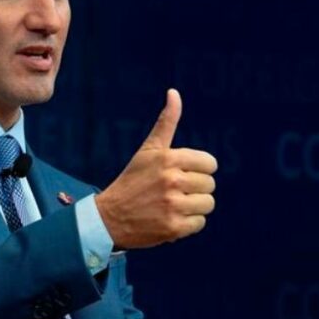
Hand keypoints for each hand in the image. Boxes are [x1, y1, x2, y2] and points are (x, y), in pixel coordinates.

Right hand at [95, 89, 216, 249]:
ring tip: (172, 206)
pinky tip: (170, 219)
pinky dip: (188, 224)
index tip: (180, 175)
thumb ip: (166, 122)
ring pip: (208, 204)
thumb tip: (174, 92)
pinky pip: (200, 223)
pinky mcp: (174, 227)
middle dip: (195, 189)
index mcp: (168, 159)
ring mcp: (173, 205)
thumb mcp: (148, 150)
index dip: (198, 170)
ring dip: (193, 207)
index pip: (210, 163)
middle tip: (173, 192)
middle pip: (210, 185)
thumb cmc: (132, 181)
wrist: (109, 217)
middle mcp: (172, 180)